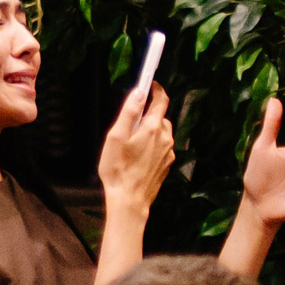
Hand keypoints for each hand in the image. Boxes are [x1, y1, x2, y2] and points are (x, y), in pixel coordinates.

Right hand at [96, 80, 174, 218]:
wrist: (129, 201)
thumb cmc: (118, 170)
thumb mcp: (116, 137)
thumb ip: (129, 112)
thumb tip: (139, 93)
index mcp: (152, 128)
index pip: (161, 100)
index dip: (156, 89)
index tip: (150, 83)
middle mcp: (165, 138)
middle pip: (161, 117)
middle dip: (148, 114)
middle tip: (131, 122)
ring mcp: (168, 153)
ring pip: (162, 133)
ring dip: (150, 131)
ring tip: (132, 142)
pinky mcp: (166, 165)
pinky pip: (161, 147)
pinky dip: (152, 145)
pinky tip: (138, 156)